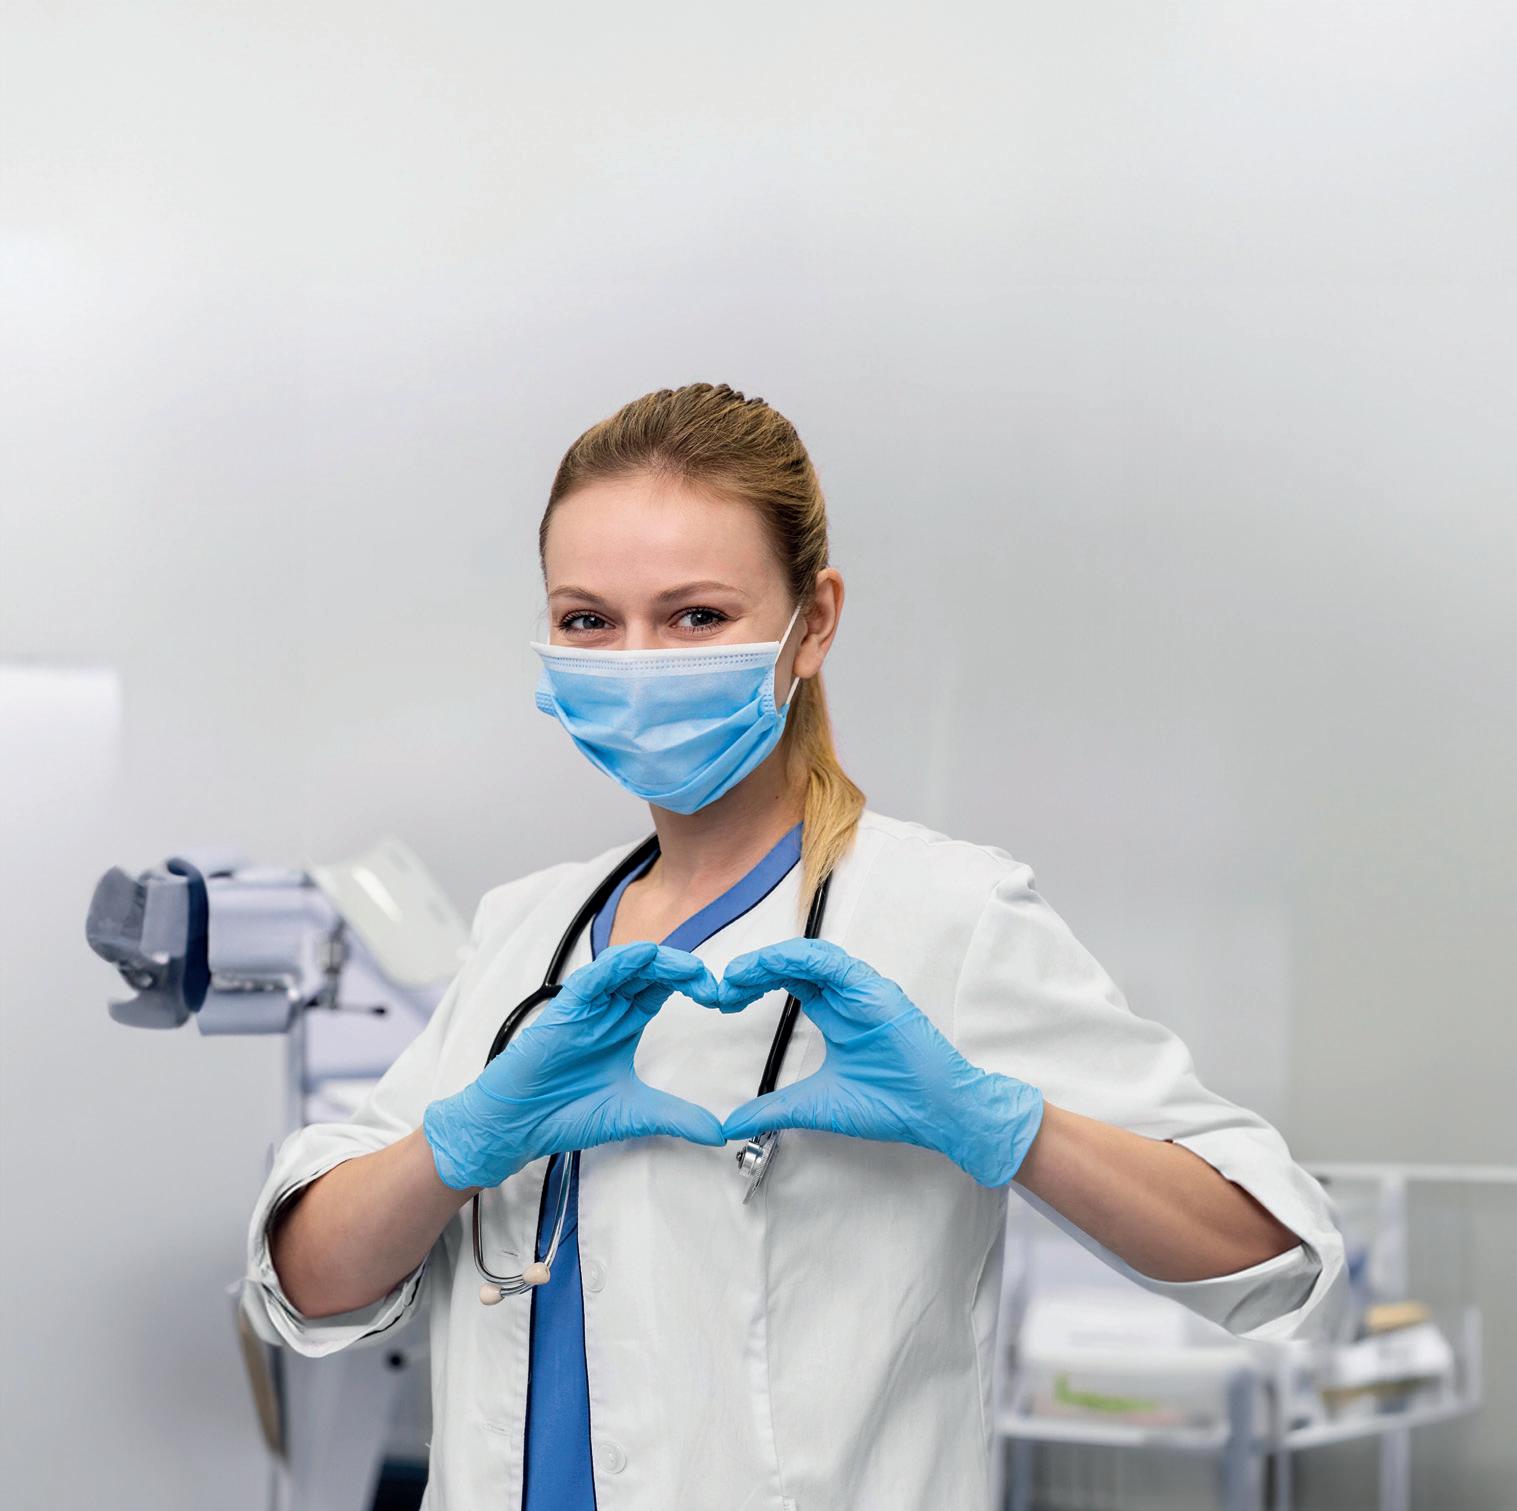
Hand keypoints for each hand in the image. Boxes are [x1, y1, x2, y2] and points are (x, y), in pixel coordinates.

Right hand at [422, 941, 724, 1190]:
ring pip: (627, 964)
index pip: (665, 987)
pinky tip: (643, 958)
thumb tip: (719, 1132)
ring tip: (692, 972)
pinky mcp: (566, 1008)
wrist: (518, 1126)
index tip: (725, 1000)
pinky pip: (595, 975)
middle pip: (653, 970)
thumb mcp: (636, 1114)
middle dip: (687, 971)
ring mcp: (588, 1004)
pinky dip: (620, 963)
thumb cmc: (565, 1113)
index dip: (696, 985)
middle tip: (716, 988)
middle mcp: (608, 1007)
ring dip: (662, 961)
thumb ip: (678, 1118)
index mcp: (624, 1023)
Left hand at [715, 938, 1044, 1186]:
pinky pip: (834, 963)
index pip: (789, 983)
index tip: (723, 1000)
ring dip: (770, 960)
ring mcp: (863, 991)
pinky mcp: (877, 992)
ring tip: (738, 974)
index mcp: (836, 1014)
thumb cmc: (891, 1105)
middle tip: (722, 987)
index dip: (753, 984)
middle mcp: (848, 996)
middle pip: (793, 966)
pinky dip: (800, 959)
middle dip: (753, 970)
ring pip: (809, 956)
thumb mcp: (817, 1106)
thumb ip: (774, 1109)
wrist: (938, 1115)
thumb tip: (731, 1124)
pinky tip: (773, 966)